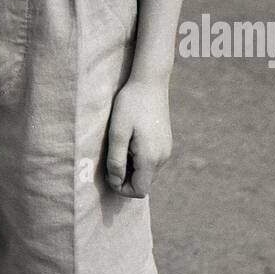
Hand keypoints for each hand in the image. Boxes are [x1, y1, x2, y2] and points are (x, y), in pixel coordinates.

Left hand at [105, 79, 171, 196]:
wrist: (150, 82)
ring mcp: (166, 150)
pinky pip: (152, 161)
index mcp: (150, 158)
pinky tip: (130, 140)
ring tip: (121, 146)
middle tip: (112, 158)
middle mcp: (163, 158)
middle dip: (126, 178)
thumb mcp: (117, 132)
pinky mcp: (165, 142)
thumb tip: (116, 181)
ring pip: (148, 172)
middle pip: (144, 183)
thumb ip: (116, 160)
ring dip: (132, 168)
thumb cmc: (130, 105)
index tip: (109, 172)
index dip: (121, 188)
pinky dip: (139, 159)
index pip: (139, 191)